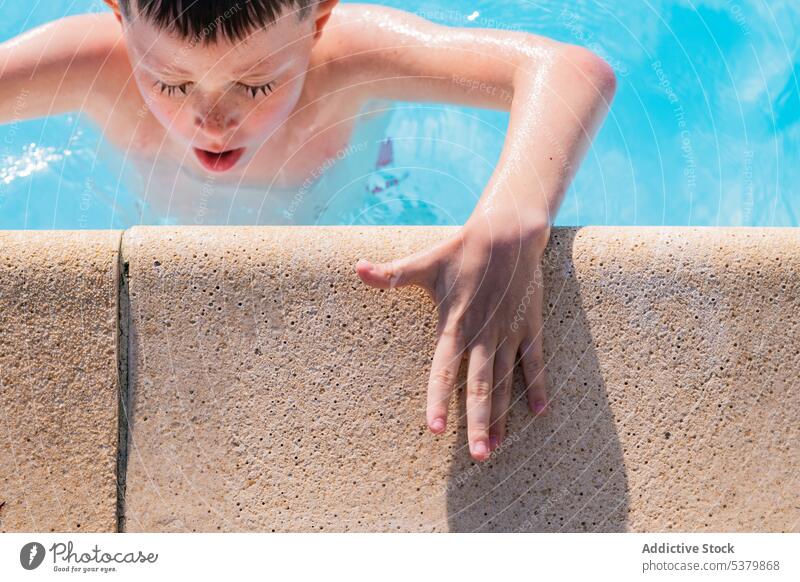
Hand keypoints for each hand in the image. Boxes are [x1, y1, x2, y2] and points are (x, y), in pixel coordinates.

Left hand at [356, 216, 550, 460]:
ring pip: (506, 382)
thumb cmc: (462, 250)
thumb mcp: (423, 262)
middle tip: (478, 456)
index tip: (435, 429)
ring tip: (497, 446)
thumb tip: (355, 267)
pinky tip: (539, 412)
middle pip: (480, 387)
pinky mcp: (528, 326)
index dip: (439, 399)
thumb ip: (390, 274)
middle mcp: (482, 335)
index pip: (443, 370)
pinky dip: (537, 385)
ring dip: (504, 415)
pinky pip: (534, 361)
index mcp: (454, 325)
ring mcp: (508, 332)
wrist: (508, 233)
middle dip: (479, 423)